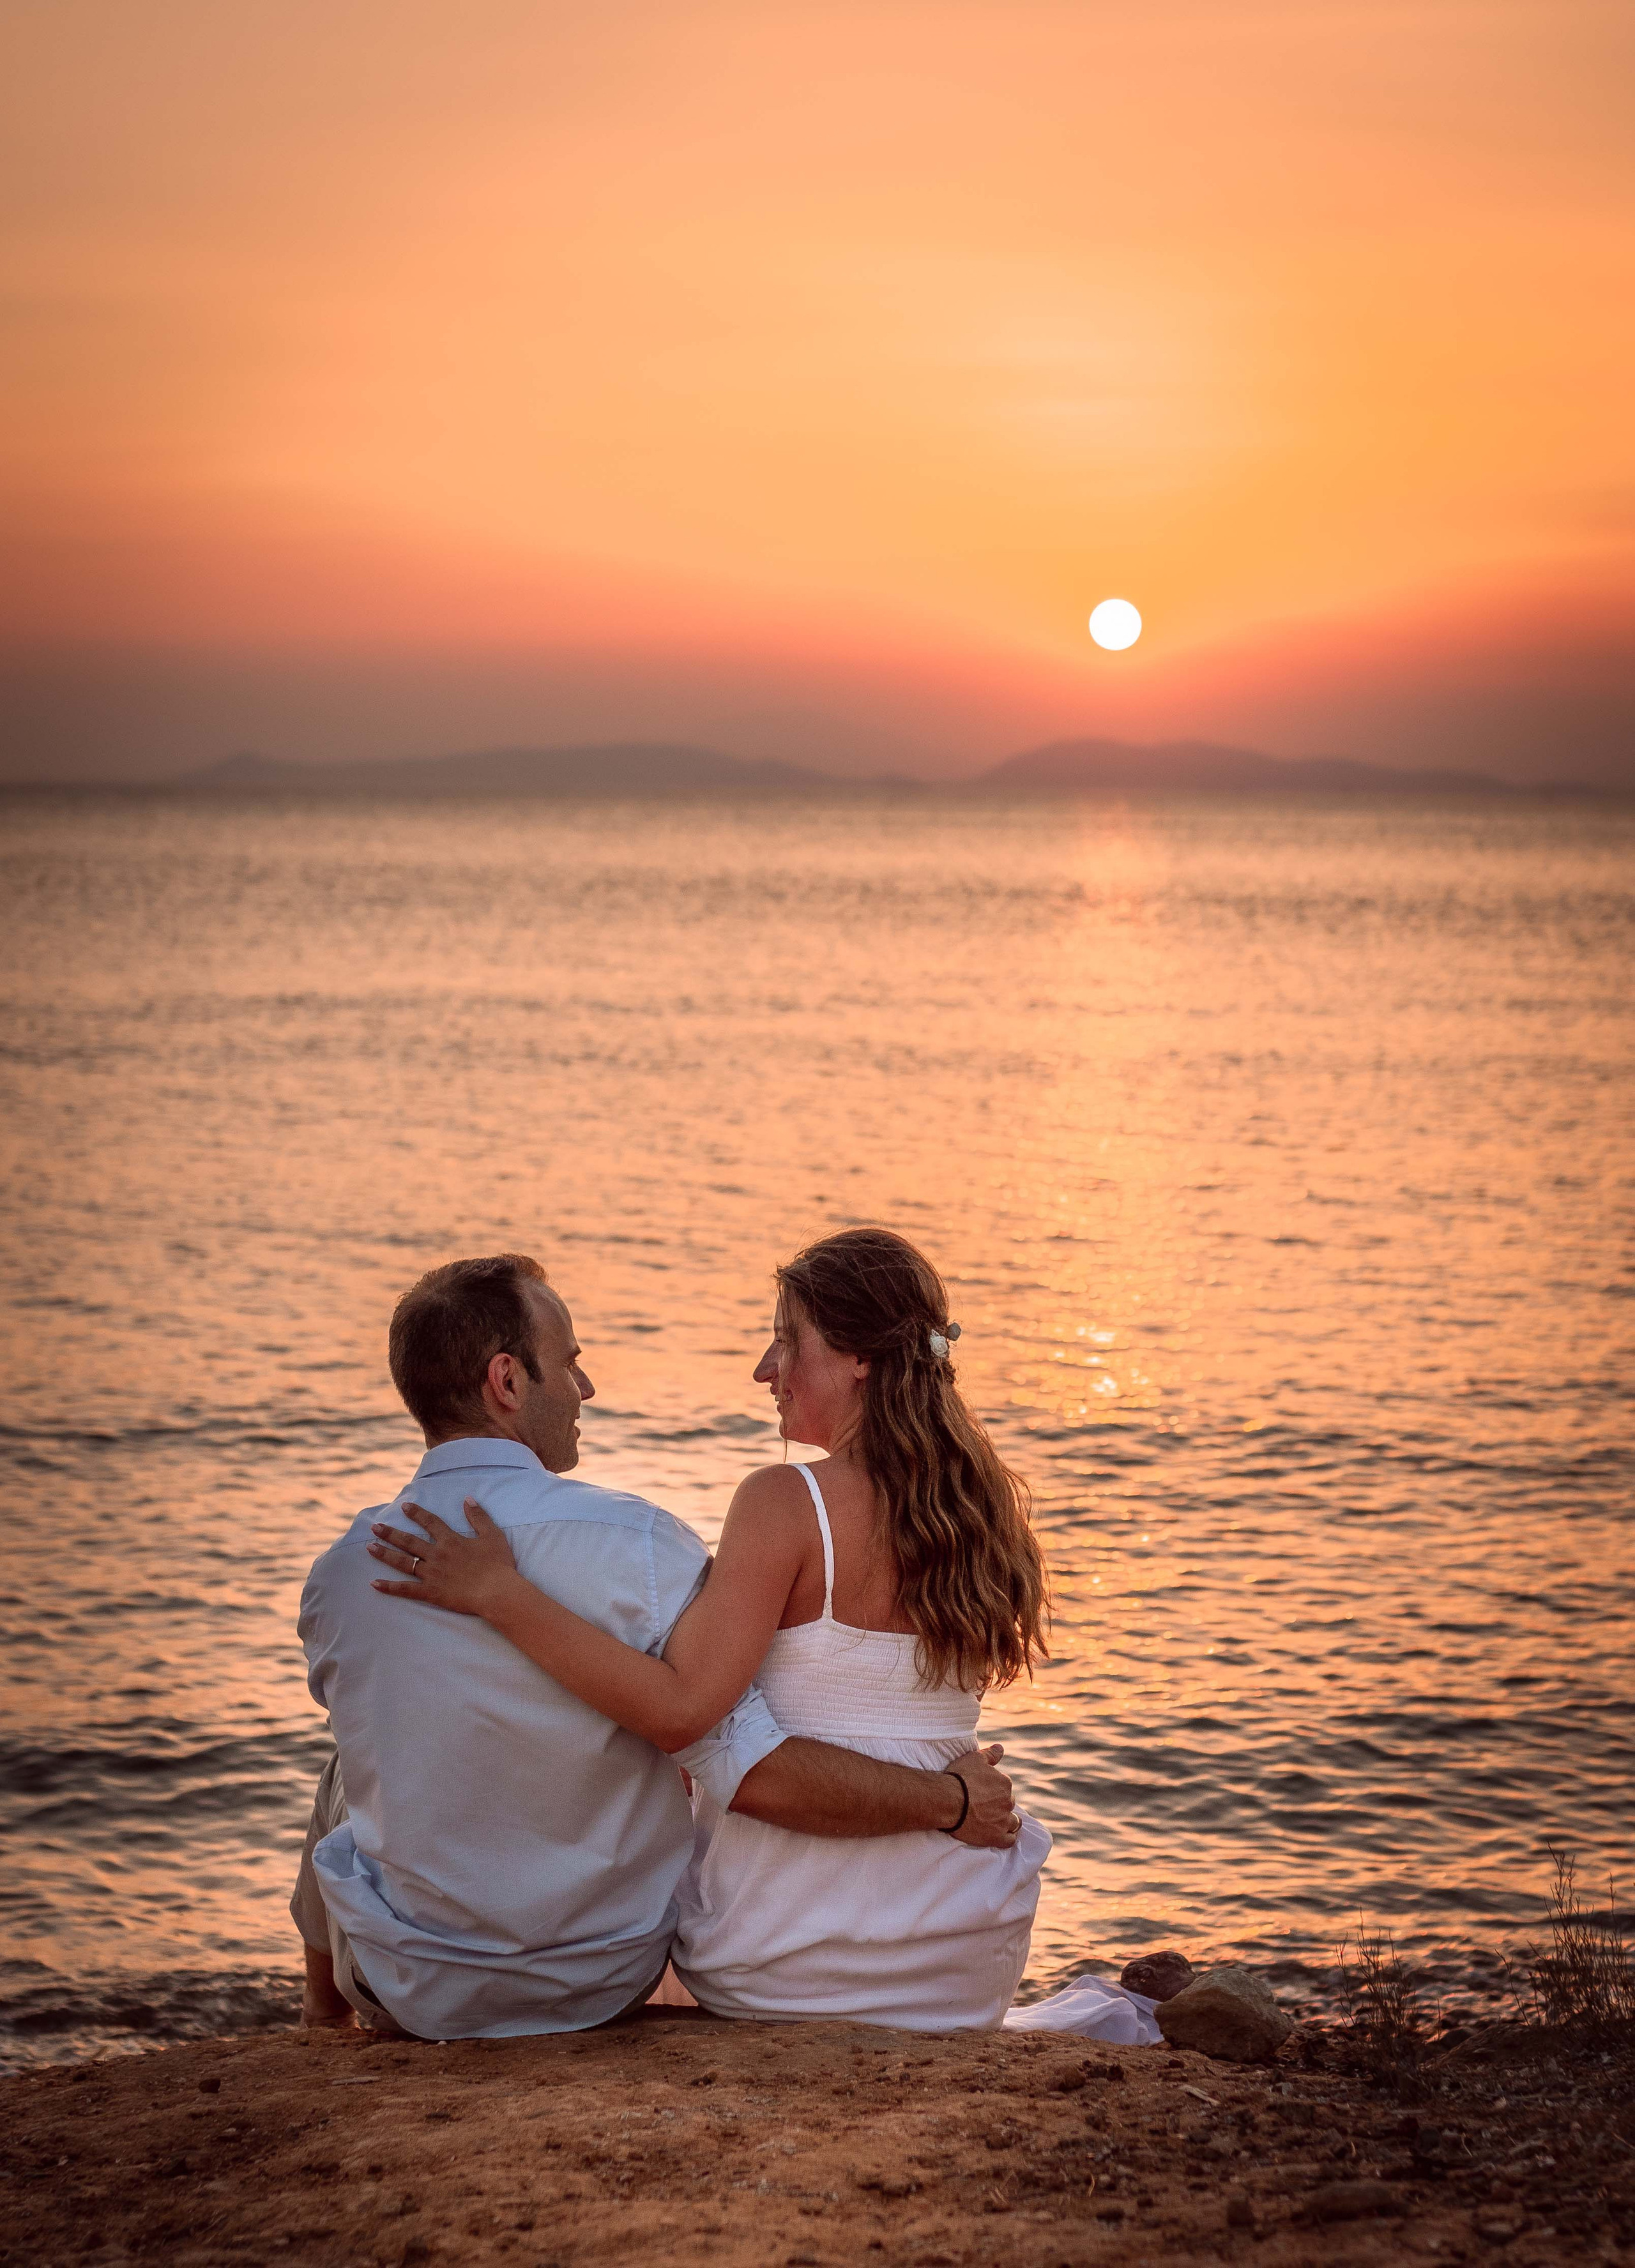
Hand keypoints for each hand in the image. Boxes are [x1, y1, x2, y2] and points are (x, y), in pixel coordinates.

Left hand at [368, 1498, 517, 1617]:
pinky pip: (406, 1589)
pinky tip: (374, 1584)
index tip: (403, 1506)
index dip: (416, 1513)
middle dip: (390, 1533)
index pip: (430, 1522)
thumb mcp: (492, 1535)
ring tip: (369, 1547)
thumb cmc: (498, 1565)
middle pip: (409, 1541)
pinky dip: (389, 1587)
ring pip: (403, 1562)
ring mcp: (432, 1574)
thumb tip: (467, 1498)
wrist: (497, 1592)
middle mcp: (437, 1555)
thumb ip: (478, 1516)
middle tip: (374, 1526)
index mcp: (451, 1540)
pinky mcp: (431, 1592)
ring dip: (385, 1554)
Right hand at [946, 1743, 1020, 1848]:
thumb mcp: (974, 1758)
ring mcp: (1003, 1821)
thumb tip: (1001, 1748)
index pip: (1004, 1787)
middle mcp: (1008, 1801)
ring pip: (1013, 1822)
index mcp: (1004, 1783)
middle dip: (1000, 1805)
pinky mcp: (996, 1837)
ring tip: (995, 1822)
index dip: (994, 1790)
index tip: (983, 1793)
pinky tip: (1001, 1836)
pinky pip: (1009, 1840)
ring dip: (1007, 1821)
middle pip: (1008, 1804)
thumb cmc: (959, 1777)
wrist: (948, 1801)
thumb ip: (990, 1754)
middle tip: (985, 1807)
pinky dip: (1007, 1838)